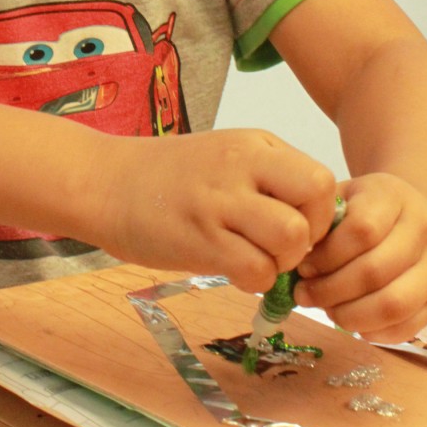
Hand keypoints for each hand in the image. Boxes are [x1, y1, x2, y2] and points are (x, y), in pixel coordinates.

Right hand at [98, 129, 336, 292]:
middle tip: (284, 249)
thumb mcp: (226, 156)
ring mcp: (221, 201)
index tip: (300, 231)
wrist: (104, 182)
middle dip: (312, 235)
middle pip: (316, 199)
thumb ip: (270, 177)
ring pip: (291, 237)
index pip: (321, 179)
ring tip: (257, 261)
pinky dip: (255, 281)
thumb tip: (314, 223)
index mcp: (256, 145)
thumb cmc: (168, 176)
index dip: (322, 214)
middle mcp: (243, 166)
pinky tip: (234, 273)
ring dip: (283, 261)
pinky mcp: (200, 238)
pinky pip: (255, 269)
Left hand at [294, 172, 426, 341]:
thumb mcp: (343, 196)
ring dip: (351, 316)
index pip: (363, 230)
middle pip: (376, 271)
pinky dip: (374, 332)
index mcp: (394, 196)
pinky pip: (408, 326)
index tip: (302, 265)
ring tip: (327, 311)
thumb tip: (293, 257)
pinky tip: (351, 321)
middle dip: (331, 290)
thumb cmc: (366, 206)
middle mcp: (424, 229)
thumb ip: (321, 221)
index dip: (327, 255)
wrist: (414, 213)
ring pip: (395, 303)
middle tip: (304, 295)